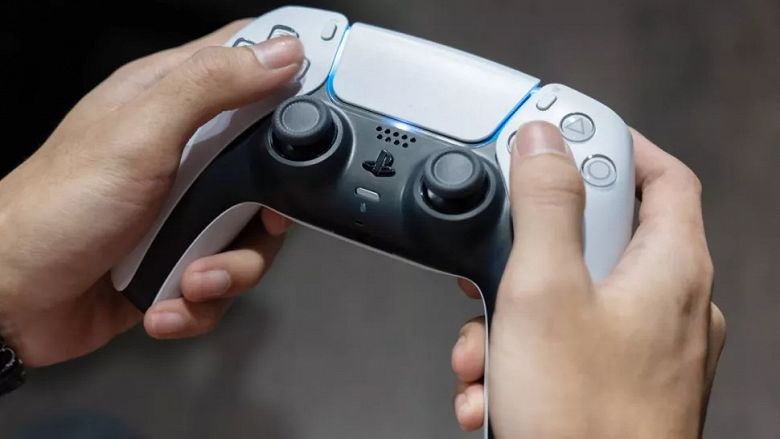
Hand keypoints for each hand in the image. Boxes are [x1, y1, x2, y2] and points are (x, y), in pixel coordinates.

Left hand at [0, 20, 304, 366]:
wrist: (11, 299)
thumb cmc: (54, 209)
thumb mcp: (140, 133)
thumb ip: (212, 86)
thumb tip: (281, 53)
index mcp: (171, 102)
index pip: (248, 62)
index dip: (292, 73)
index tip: (318, 106)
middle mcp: (184, 153)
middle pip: (271, 163)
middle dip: (267, 207)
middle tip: (249, 217)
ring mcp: (184, 210)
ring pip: (254, 234)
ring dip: (229, 270)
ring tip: (192, 276)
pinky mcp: (181, 259)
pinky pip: (224, 279)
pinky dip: (200, 301)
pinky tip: (167, 299)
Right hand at [450, 122, 726, 437]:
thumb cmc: (584, 420)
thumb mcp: (545, 292)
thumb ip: (546, 205)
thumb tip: (544, 142)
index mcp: (670, 270)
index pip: (663, 176)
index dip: (617, 146)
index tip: (568, 139)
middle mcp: (671, 309)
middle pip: (601, 241)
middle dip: (531, 254)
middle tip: (498, 263)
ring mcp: (648, 353)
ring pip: (573, 302)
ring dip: (513, 320)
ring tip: (485, 353)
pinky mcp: (620, 388)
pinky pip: (569, 349)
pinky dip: (524, 359)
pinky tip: (494, 391)